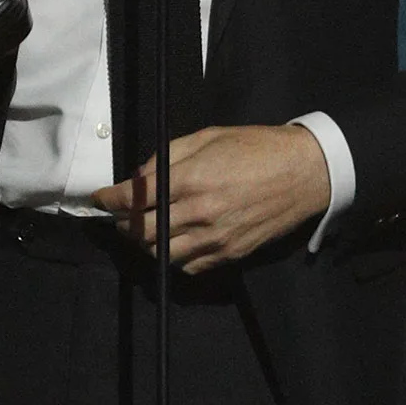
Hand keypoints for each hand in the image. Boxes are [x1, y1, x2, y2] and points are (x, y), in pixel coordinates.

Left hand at [92, 124, 330, 273]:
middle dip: (123, 224)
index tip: (100, 198)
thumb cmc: (257, 147)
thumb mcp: (208, 137)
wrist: (305, 172)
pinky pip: (189, 267)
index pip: (135, 198)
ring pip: (161, 254)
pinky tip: (173, 243)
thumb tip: (138, 176)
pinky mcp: (230, 254)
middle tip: (120, 215)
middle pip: (142, 232)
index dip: (110, 199)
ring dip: (145, 244)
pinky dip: (173, 258)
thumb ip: (168, 155)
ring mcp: (215, 238)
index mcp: (192, 179)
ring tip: (144, 230)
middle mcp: (200, 213)